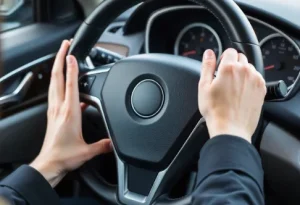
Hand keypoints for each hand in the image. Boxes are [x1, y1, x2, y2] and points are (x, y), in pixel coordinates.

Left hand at [30, 40, 111, 186]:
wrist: (48, 165)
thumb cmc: (64, 157)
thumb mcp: (87, 151)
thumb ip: (104, 145)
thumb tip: (115, 142)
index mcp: (69, 113)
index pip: (70, 85)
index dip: (72, 68)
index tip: (74, 54)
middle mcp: (59, 108)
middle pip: (57, 77)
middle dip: (60, 58)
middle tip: (65, 46)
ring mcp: (54, 110)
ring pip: (54, 83)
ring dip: (57, 67)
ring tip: (63, 58)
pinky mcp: (52, 115)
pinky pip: (55, 93)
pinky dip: (60, 83)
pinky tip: (68, 86)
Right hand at [198, 48, 265, 142]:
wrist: (230, 128)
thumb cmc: (215, 110)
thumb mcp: (203, 86)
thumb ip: (206, 66)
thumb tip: (208, 53)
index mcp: (229, 68)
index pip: (230, 51)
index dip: (223, 58)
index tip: (220, 67)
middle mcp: (245, 71)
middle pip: (241, 57)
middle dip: (233, 64)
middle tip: (225, 79)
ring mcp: (255, 80)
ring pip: (249, 68)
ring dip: (242, 72)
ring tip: (233, 88)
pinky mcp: (262, 89)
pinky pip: (256, 78)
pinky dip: (250, 81)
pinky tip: (241, 93)